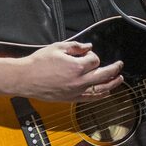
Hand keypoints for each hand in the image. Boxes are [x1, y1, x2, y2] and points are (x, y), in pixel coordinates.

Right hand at [0, 41, 124, 101]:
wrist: (25, 79)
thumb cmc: (39, 62)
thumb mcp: (57, 47)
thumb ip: (76, 46)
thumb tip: (89, 47)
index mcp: (76, 66)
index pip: (95, 60)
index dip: (93, 55)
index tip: (87, 54)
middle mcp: (79, 81)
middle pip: (103, 75)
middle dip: (114, 69)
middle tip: (120, 65)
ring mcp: (76, 92)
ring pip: (100, 89)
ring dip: (113, 84)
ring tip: (120, 79)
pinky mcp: (71, 99)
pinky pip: (90, 99)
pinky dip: (100, 95)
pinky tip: (106, 92)